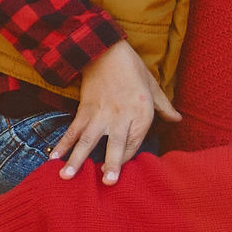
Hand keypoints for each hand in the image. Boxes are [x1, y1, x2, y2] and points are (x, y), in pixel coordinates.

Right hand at [53, 39, 182, 184]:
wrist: (105, 49)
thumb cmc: (133, 68)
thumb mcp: (153, 85)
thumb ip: (164, 106)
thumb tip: (177, 120)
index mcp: (141, 112)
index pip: (135, 142)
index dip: (128, 159)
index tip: (119, 174)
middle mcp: (121, 115)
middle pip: (115, 143)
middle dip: (111, 164)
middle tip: (107, 182)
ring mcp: (101, 113)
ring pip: (88, 140)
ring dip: (77, 159)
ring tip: (67, 176)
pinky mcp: (85, 108)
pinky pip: (73, 129)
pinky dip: (63, 143)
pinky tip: (54, 157)